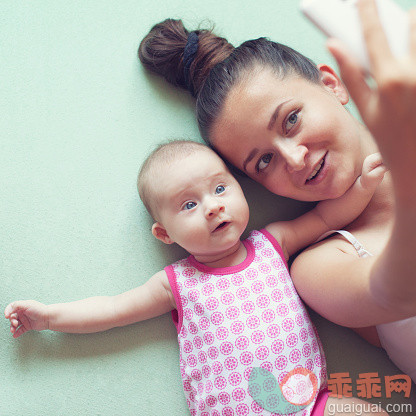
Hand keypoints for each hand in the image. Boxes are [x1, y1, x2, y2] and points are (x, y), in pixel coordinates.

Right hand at [4, 300, 48, 337]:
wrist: (48, 317)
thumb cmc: (39, 309)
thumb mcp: (27, 304)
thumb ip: (16, 305)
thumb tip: (9, 311)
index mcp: (22, 306)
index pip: (11, 307)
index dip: (7, 311)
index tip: (7, 316)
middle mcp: (23, 313)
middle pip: (12, 317)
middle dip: (12, 321)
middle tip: (15, 323)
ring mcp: (25, 320)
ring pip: (15, 324)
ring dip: (12, 327)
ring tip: (13, 330)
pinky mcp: (28, 326)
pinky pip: (20, 330)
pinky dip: (17, 333)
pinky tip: (15, 335)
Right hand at [327, 0, 415, 201]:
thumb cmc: (391, 140)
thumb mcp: (366, 110)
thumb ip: (350, 75)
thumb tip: (332, 45)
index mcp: (389, 80)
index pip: (374, 33)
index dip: (366, 10)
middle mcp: (415, 74)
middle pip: (411, 24)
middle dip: (403, 17)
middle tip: (397, 19)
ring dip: (414, 31)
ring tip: (406, 37)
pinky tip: (412, 66)